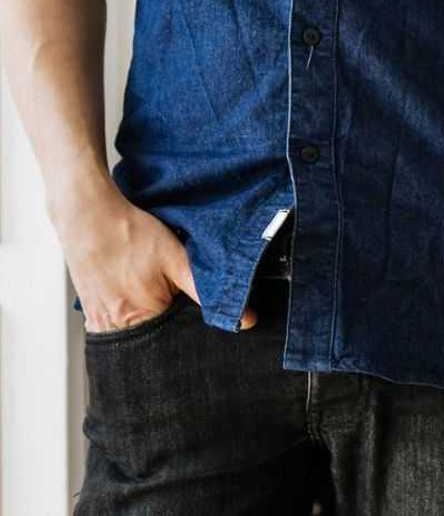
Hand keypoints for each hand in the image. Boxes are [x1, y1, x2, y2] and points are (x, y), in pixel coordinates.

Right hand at [52, 184, 254, 331]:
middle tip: (171, 296)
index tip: (196, 310)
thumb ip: (206, 292)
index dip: (193, 326)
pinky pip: (117, 326)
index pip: (179, 338)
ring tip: (151, 292)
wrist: (87, 215)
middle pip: (157, 339)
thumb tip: (245, 320)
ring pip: (138, 333)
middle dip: (172, 326)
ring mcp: (100, 322)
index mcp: (142, 317)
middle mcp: (117, 326)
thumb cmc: (130, 233)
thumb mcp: (176, 260)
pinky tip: (134, 294)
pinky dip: (131, 317)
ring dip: (150, 320)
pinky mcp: (90, 312)